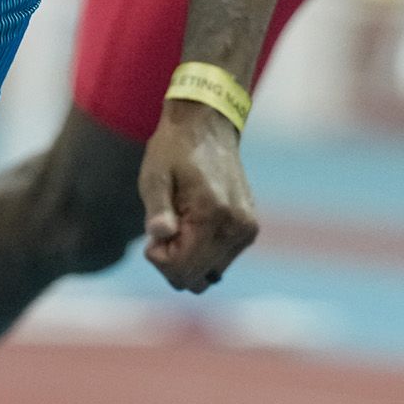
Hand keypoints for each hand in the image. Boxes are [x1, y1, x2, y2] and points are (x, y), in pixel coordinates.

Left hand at [138, 97, 258, 291]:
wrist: (207, 125)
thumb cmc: (174, 149)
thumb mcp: (155, 175)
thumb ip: (157, 208)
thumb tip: (161, 235)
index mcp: (213, 214)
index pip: (182, 270)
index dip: (159, 257)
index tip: (154, 230)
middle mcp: (237, 227)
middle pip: (196, 278)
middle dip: (173, 261)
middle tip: (166, 225)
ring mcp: (247, 230)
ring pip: (209, 274)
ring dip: (189, 257)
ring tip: (181, 222)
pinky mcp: (249, 229)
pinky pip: (220, 261)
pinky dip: (203, 251)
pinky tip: (195, 223)